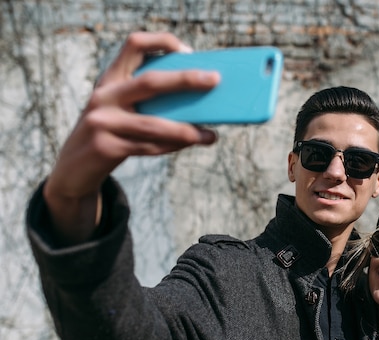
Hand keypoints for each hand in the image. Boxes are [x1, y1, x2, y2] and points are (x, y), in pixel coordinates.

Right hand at [43, 32, 220, 243]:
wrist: (73, 169)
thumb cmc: (109, 133)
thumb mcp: (119, 109)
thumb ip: (145, 100)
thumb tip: (196, 99)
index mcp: (109, 79)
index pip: (133, 44)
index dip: (161, 41)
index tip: (188, 52)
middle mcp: (104, 96)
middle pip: (150, 81)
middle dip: (186, 80)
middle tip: (215, 80)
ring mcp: (102, 122)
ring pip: (154, 124)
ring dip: (187, 130)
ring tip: (210, 135)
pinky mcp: (106, 147)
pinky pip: (150, 147)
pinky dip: (174, 146)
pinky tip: (192, 144)